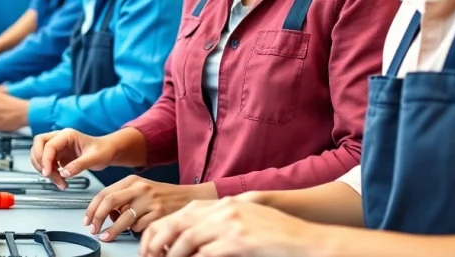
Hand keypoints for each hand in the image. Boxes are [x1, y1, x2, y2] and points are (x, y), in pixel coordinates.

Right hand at [30, 128, 116, 189]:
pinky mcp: (59, 156)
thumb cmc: (103, 150)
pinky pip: (47, 164)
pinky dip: (50, 174)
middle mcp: (60, 139)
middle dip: (39, 161)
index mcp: (68, 135)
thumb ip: (79, 165)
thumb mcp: (94, 158)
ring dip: (45, 170)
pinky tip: (60, 180)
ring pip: (40, 155)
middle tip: (47, 175)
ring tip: (59, 181)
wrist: (108, 152)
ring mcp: (58, 147)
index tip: (48, 173)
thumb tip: (64, 173)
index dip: (45, 159)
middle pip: (38, 145)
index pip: (49, 145)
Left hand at [85, 176, 217, 241]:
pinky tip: (136, 229)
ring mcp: (150, 200)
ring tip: (108, 236)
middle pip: (109, 202)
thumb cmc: (162, 195)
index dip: (92, 208)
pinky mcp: (158, 213)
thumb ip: (122, 197)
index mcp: (132, 180)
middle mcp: (140, 188)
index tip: (87, 219)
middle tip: (94, 229)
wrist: (187, 197)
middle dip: (97, 218)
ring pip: (123, 218)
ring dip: (112, 230)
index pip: (105, 192)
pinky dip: (134, 231)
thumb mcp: (140, 190)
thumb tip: (105, 214)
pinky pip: (138, 227)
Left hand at [139, 197, 327, 256]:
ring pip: (186, 239)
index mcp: (223, 204)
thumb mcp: (246, 218)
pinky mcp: (238, 240)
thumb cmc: (276, 233)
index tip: (152, 245)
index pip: (182, 213)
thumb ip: (220, 222)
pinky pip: (205, 254)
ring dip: (172, 255)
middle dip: (158, 241)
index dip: (163, 229)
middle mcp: (223, 209)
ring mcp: (230, 224)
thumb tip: (192, 236)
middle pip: (177, 223)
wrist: (302, 238)